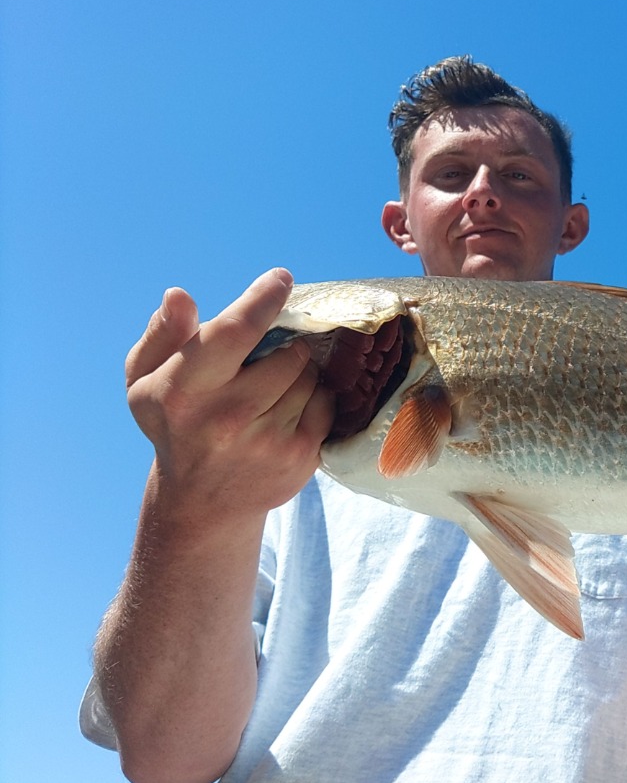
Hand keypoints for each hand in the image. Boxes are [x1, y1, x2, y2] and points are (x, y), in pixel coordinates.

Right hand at [125, 268, 333, 524]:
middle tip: (268, 356)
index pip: (234, 332)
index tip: (281, 279)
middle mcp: (226, 418)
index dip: (262, 300)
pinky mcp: (299, 459)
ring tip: (272, 387)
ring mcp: (267, 442)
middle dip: (285, 345)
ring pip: (309, 377)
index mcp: (184, 391)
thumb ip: (163, 335)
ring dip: (300, 372)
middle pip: (287, 353)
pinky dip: (314, 398)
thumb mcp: (145, 381)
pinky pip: (326, 403)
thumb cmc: (175, 424)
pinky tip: (286, 410)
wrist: (201, 503)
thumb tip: (179, 296)